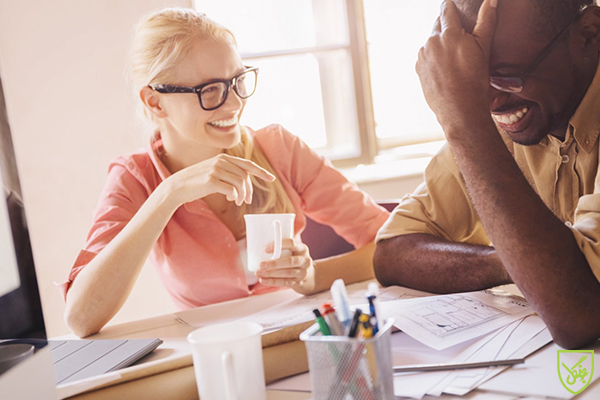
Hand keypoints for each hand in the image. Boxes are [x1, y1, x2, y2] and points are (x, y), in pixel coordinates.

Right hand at [164, 153, 275, 206]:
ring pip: (240, 183)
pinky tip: (230, 199)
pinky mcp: (211, 181)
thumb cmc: (196, 181)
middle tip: (246, 201)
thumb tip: (244, 182)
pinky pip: (231, 189)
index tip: (271, 179)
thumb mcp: (213, 171)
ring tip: (238, 202)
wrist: (176, 186)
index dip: (261, 172)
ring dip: (242, 195)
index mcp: (223, 158)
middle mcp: (220, 162)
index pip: (247, 164)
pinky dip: (234, 196)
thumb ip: (227, 172)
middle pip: (245, 176)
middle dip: (249, 190)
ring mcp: (215, 170)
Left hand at [257, 238, 315, 294]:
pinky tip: (263, 280)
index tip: (265, 249)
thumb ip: (282, 249)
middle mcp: (305, 260)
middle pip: (290, 261)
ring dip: (271, 273)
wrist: (310, 276)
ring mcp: (303, 272)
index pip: (292, 243)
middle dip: (274, 264)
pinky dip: (273, 282)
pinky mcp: (298, 282)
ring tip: (258, 272)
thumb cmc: (296, 260)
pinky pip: (285, 282)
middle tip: (260, 265)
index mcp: (302, 249)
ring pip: (286, 273)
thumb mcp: (294, 251)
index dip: (279, 245)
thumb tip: (258, 247)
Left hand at [416, 0, 497, 130]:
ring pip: (431, 42)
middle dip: (446, 27)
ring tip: (453, 56)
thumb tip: (491, 0)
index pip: (446, 11)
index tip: (450, 5)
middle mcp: (431, 42)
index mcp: (448, 34)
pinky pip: (426, 57)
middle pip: (437, 25)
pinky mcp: (418, 69)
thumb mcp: (484, 48)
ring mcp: (423, 56)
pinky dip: (434, 57)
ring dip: (440, 43)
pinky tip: (445, 68)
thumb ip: (486, 21)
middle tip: (458, 35)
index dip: (450, 7)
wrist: (459, 109)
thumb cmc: (475, 80)